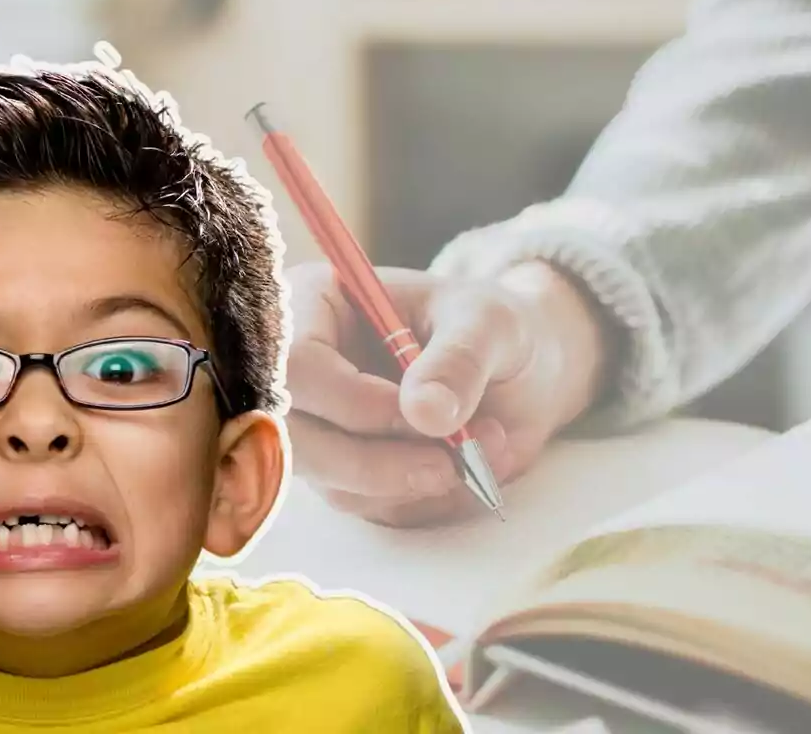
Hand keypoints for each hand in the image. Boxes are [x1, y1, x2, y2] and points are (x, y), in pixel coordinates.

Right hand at [283, 261, 609, 526]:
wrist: (518, 372)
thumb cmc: (491, 329)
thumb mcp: (488, 323)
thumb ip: (459, 360)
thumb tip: (425, 413)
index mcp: (317, 307)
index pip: (294, 366)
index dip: (350, 401)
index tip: (425, 416)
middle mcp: (301, 372)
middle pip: (292, 437)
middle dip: (373, 461)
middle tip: (451, 461)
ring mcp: (318, 428)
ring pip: (331, 480)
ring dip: (410, 480)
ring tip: (485, 445)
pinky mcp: (344, 474)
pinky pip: (367, 504)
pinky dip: (422, 496)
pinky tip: (469, 465)